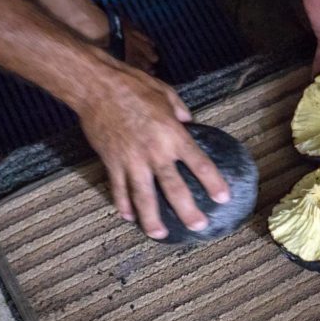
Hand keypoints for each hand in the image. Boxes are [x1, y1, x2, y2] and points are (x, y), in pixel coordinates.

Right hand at [76, 63, 229, 239]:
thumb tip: (189, 122)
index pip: (200, 164)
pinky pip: (118, 188)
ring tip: (160, 234)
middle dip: (188, 210)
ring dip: (152, 219)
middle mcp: (155, 152)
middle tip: (199, 226)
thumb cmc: (133, 86)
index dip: (213, 183)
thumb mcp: (166, 94)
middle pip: (174, 189)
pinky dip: (123, 204)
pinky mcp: (112, 162)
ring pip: (143, 197)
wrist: (97, 87)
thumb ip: (180, 112)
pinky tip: (129, 217)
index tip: (223, 198)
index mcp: (173, 135)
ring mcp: (131, 160)